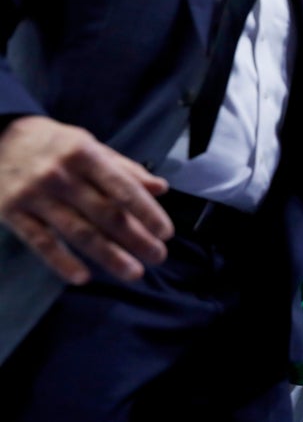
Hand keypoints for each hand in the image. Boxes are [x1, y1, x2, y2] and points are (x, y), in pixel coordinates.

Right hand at [0, 116, 172, 283]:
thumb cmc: (54, 145)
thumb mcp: (90, 146)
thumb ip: (125, 169)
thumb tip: (160, 188)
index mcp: (85, 154)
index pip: (122, 187)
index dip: (146, 211)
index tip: (166, 233)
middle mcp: (60, 174)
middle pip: (104, 213)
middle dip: (135, 238)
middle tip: (158, 257)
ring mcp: (34, 195)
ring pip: (77, 232)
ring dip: (108, 256)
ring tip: (134, 273)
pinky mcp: (11, 212)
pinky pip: (40, 242)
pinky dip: (61, 262)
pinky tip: (83, 278)